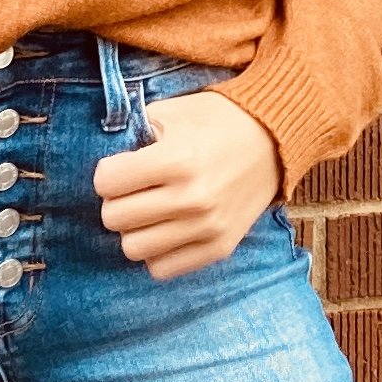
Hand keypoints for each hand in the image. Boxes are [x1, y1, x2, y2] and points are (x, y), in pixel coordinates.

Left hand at [96, 89, 279, 281]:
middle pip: (114, 218)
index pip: (106, 182)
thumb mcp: (173, 112)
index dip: (108, 173)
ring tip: (149, 211)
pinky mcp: (220, 248)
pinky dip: (157, 252)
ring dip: (134, 229)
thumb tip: (107, 163)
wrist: (274, 138)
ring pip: (133, 248)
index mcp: (177, 159)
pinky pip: (162, 269)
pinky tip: (167, 229)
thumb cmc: (217, 120)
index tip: (121, 167)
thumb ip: (135, 133)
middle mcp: (192, 198)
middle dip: (117, 201)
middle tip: (134, 189)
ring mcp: (208, 227)